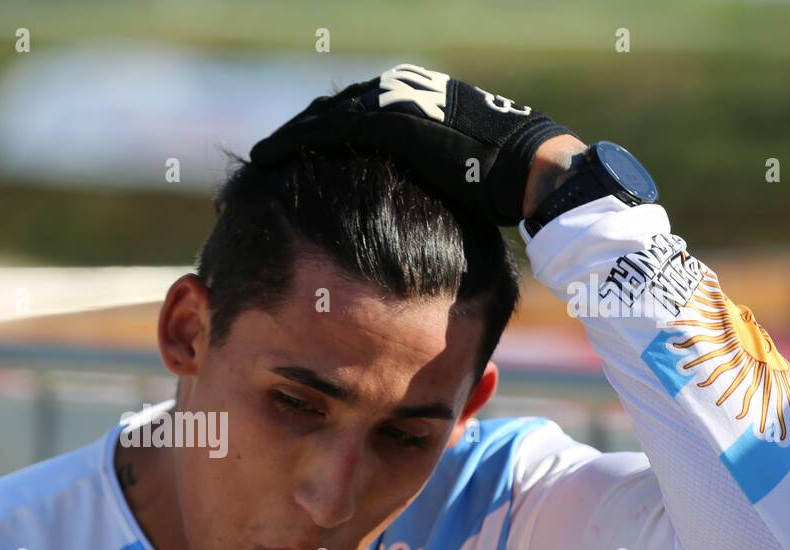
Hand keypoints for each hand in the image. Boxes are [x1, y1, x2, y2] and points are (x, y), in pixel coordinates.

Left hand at [251, 63, 578, 226]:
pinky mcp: (392, 117)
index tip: (290, 162)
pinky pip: (329, 128)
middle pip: (332, 112)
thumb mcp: (451, 180)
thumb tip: (403, 220)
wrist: (530, 169)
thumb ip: (421, 184)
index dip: (317, 137)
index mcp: (418, 99)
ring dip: (288, 138)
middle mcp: (404, 89)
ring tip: (259, 160)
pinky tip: (267, 158)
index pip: (353, 114)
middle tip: (264, 160)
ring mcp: (398, 99)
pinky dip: (294, 142)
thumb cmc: (500, 187)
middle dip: (297, 136)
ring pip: (324, 117)